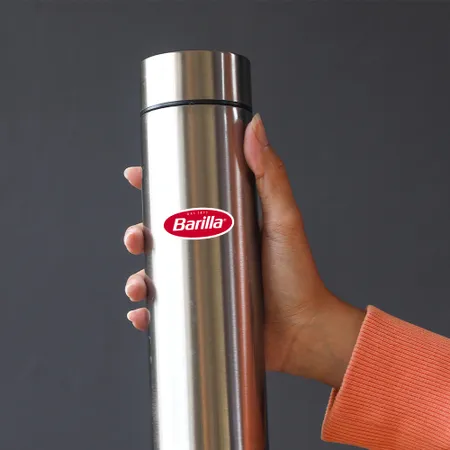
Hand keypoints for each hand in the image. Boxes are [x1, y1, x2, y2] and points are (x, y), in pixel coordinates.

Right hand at [123, 114, 364, 387]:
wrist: (302, 330)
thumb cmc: (297, 274)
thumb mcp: (283, 220)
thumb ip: (270, 175)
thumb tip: (254, 127)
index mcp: (223, 225)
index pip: (183, 199)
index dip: (156, 186)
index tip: (137, 176)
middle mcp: (209, 251)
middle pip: (161, 237)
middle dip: (139, 236)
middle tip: (136, 239)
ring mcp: (203, 283)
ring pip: (156, 275)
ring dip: (137, 278)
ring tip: (139, 285)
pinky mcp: (201, 313)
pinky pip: (164, 313)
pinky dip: (148, 314)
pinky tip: (143, 315)